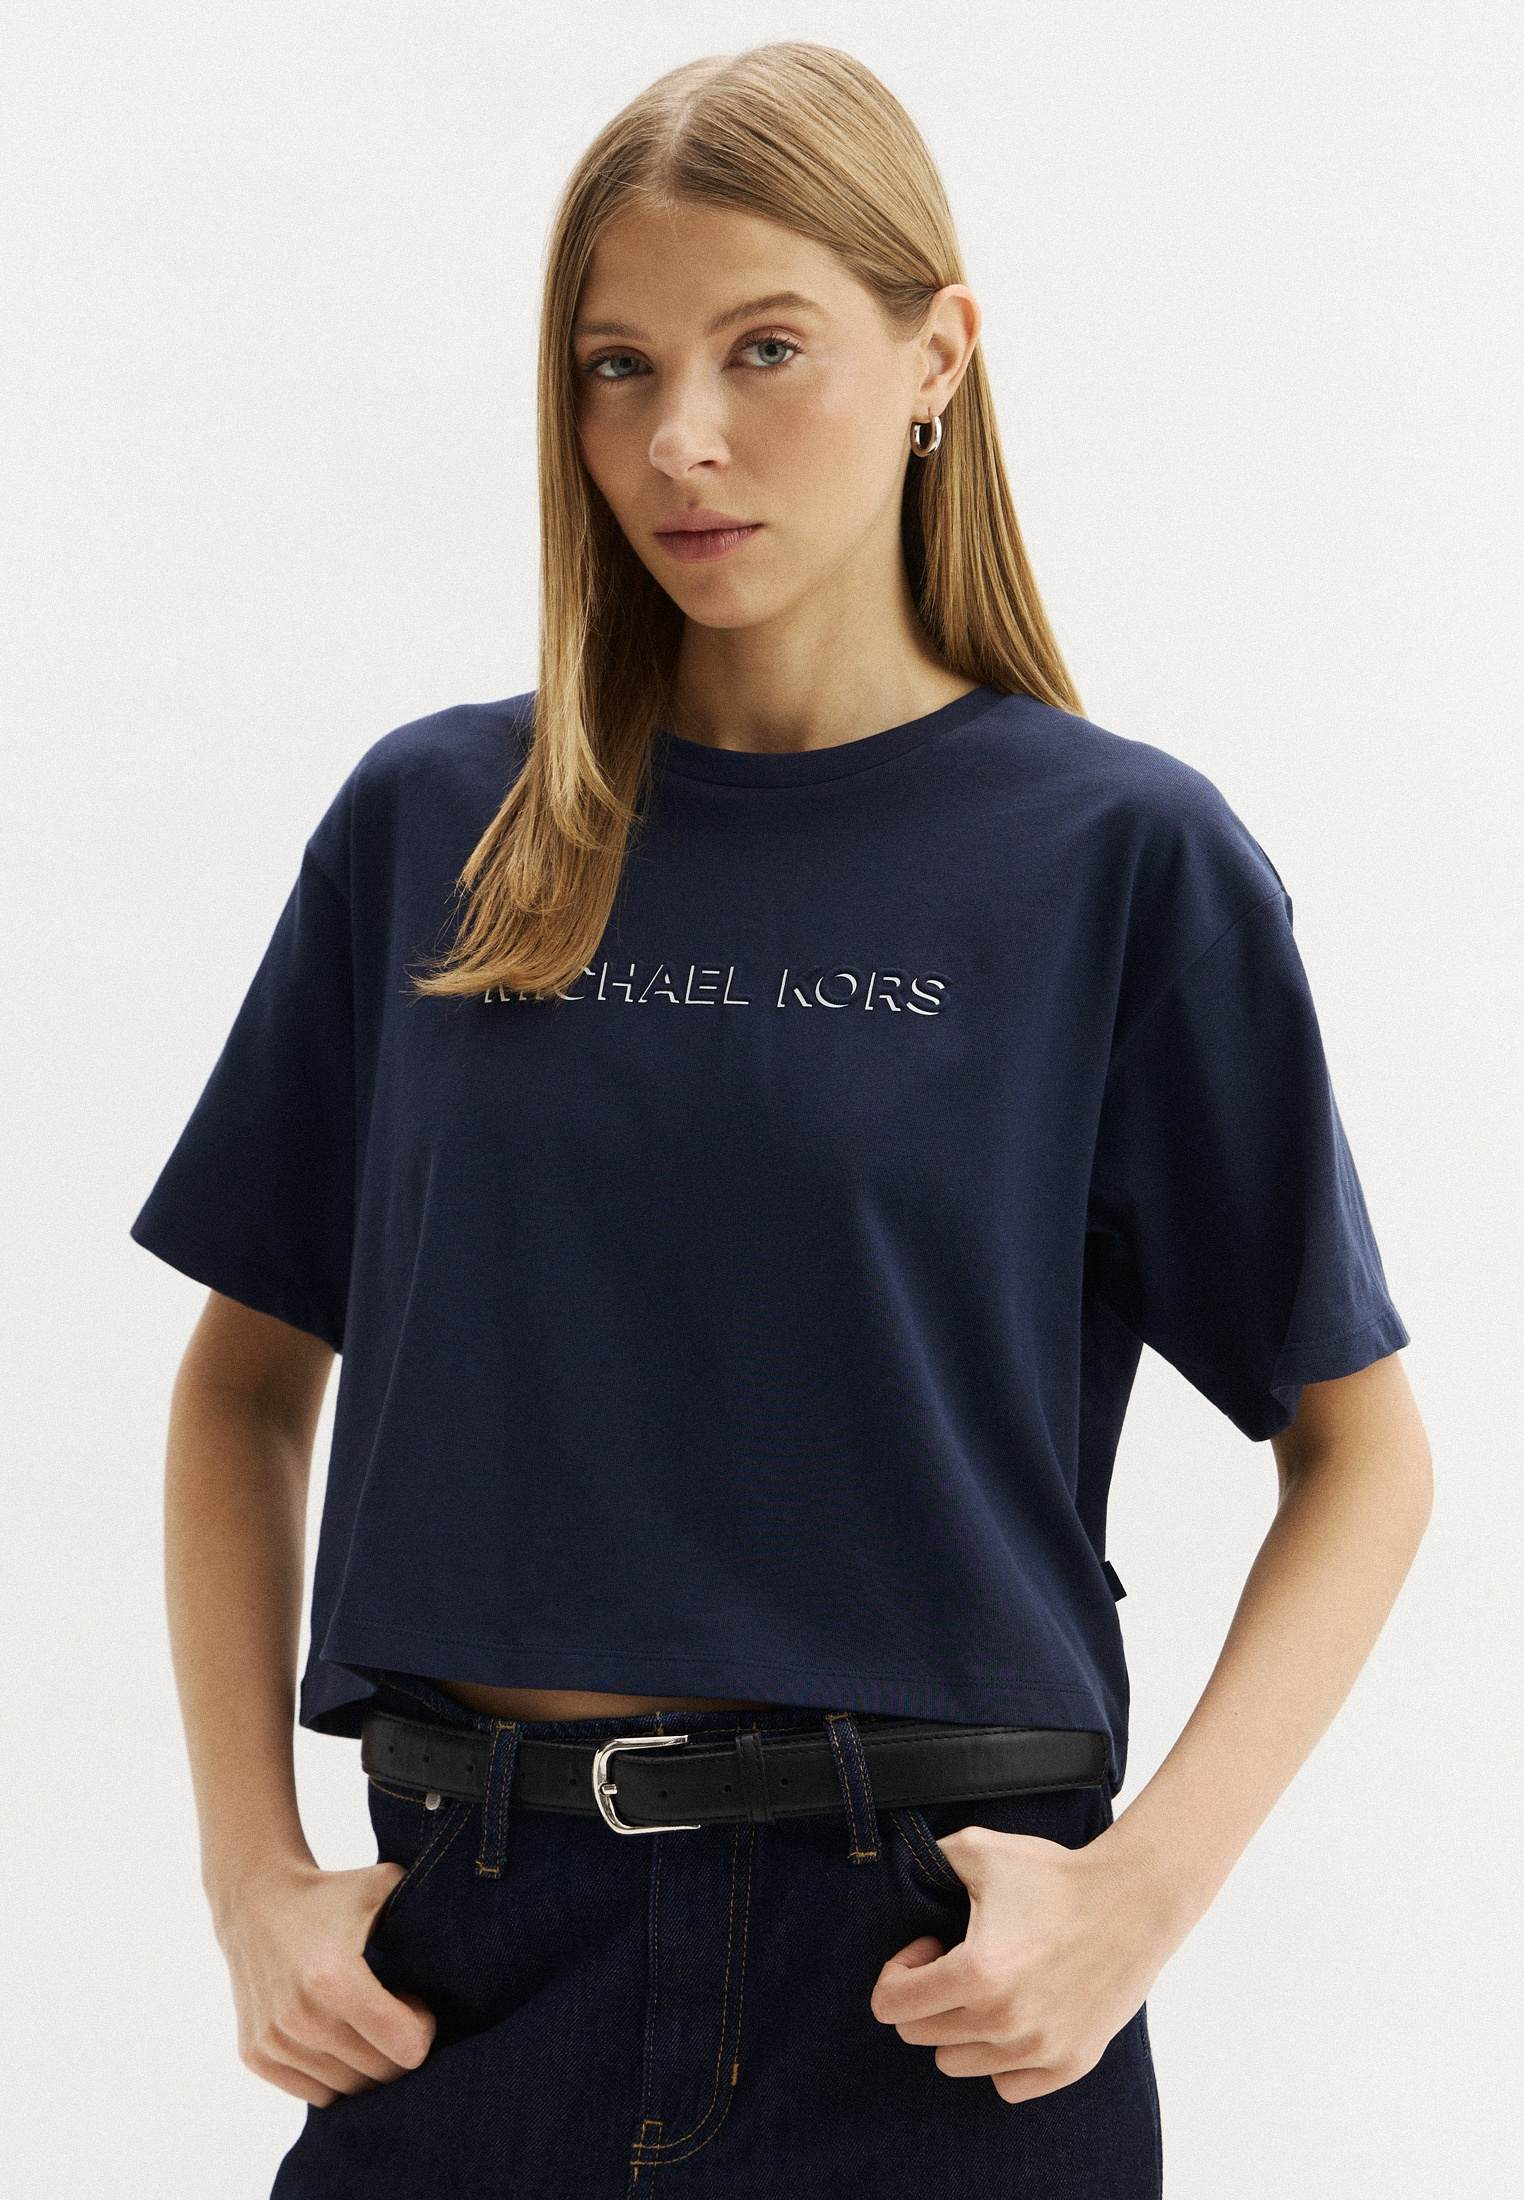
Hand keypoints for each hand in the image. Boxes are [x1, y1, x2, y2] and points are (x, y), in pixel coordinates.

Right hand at [212, 1855, 436, 2105]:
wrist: (257, 1900)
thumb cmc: (333, 1895)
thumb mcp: (386, 1886)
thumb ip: (428, 1910)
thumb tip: (474, 1938)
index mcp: (335, 1978)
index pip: (407, 2048)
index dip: (423, 2026)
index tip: (415, 2001)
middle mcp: (300, 2017)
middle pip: (379, 2072)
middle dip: (398, 2046)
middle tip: (396, 2010)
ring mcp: (274, 2041)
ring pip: (348, 2089)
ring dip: (367, 2063)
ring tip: (366, 2020)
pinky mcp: (256, 2055)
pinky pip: (316, 2093)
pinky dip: (335, 2073)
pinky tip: (338, 2034)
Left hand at [869, 1819, 1169, 2102]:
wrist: (1134, 1899)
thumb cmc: (1055, 1874)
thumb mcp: (979, 1850)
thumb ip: (924, 1861)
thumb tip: (896, 1873)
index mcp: (974, 1974)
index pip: (891, 2006)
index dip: (898, 1972)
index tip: (929, 1947)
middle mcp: (1003, 2022)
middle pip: (920, 2036)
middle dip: (927, 1998)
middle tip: (958, 1962)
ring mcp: (1038, 2049)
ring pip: (958, 2064)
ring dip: (961, 2029)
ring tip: (991, 1986)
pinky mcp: (1070, 2064)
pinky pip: (1006, 2084)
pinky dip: (1002, 2057)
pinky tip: (1019, 2013)